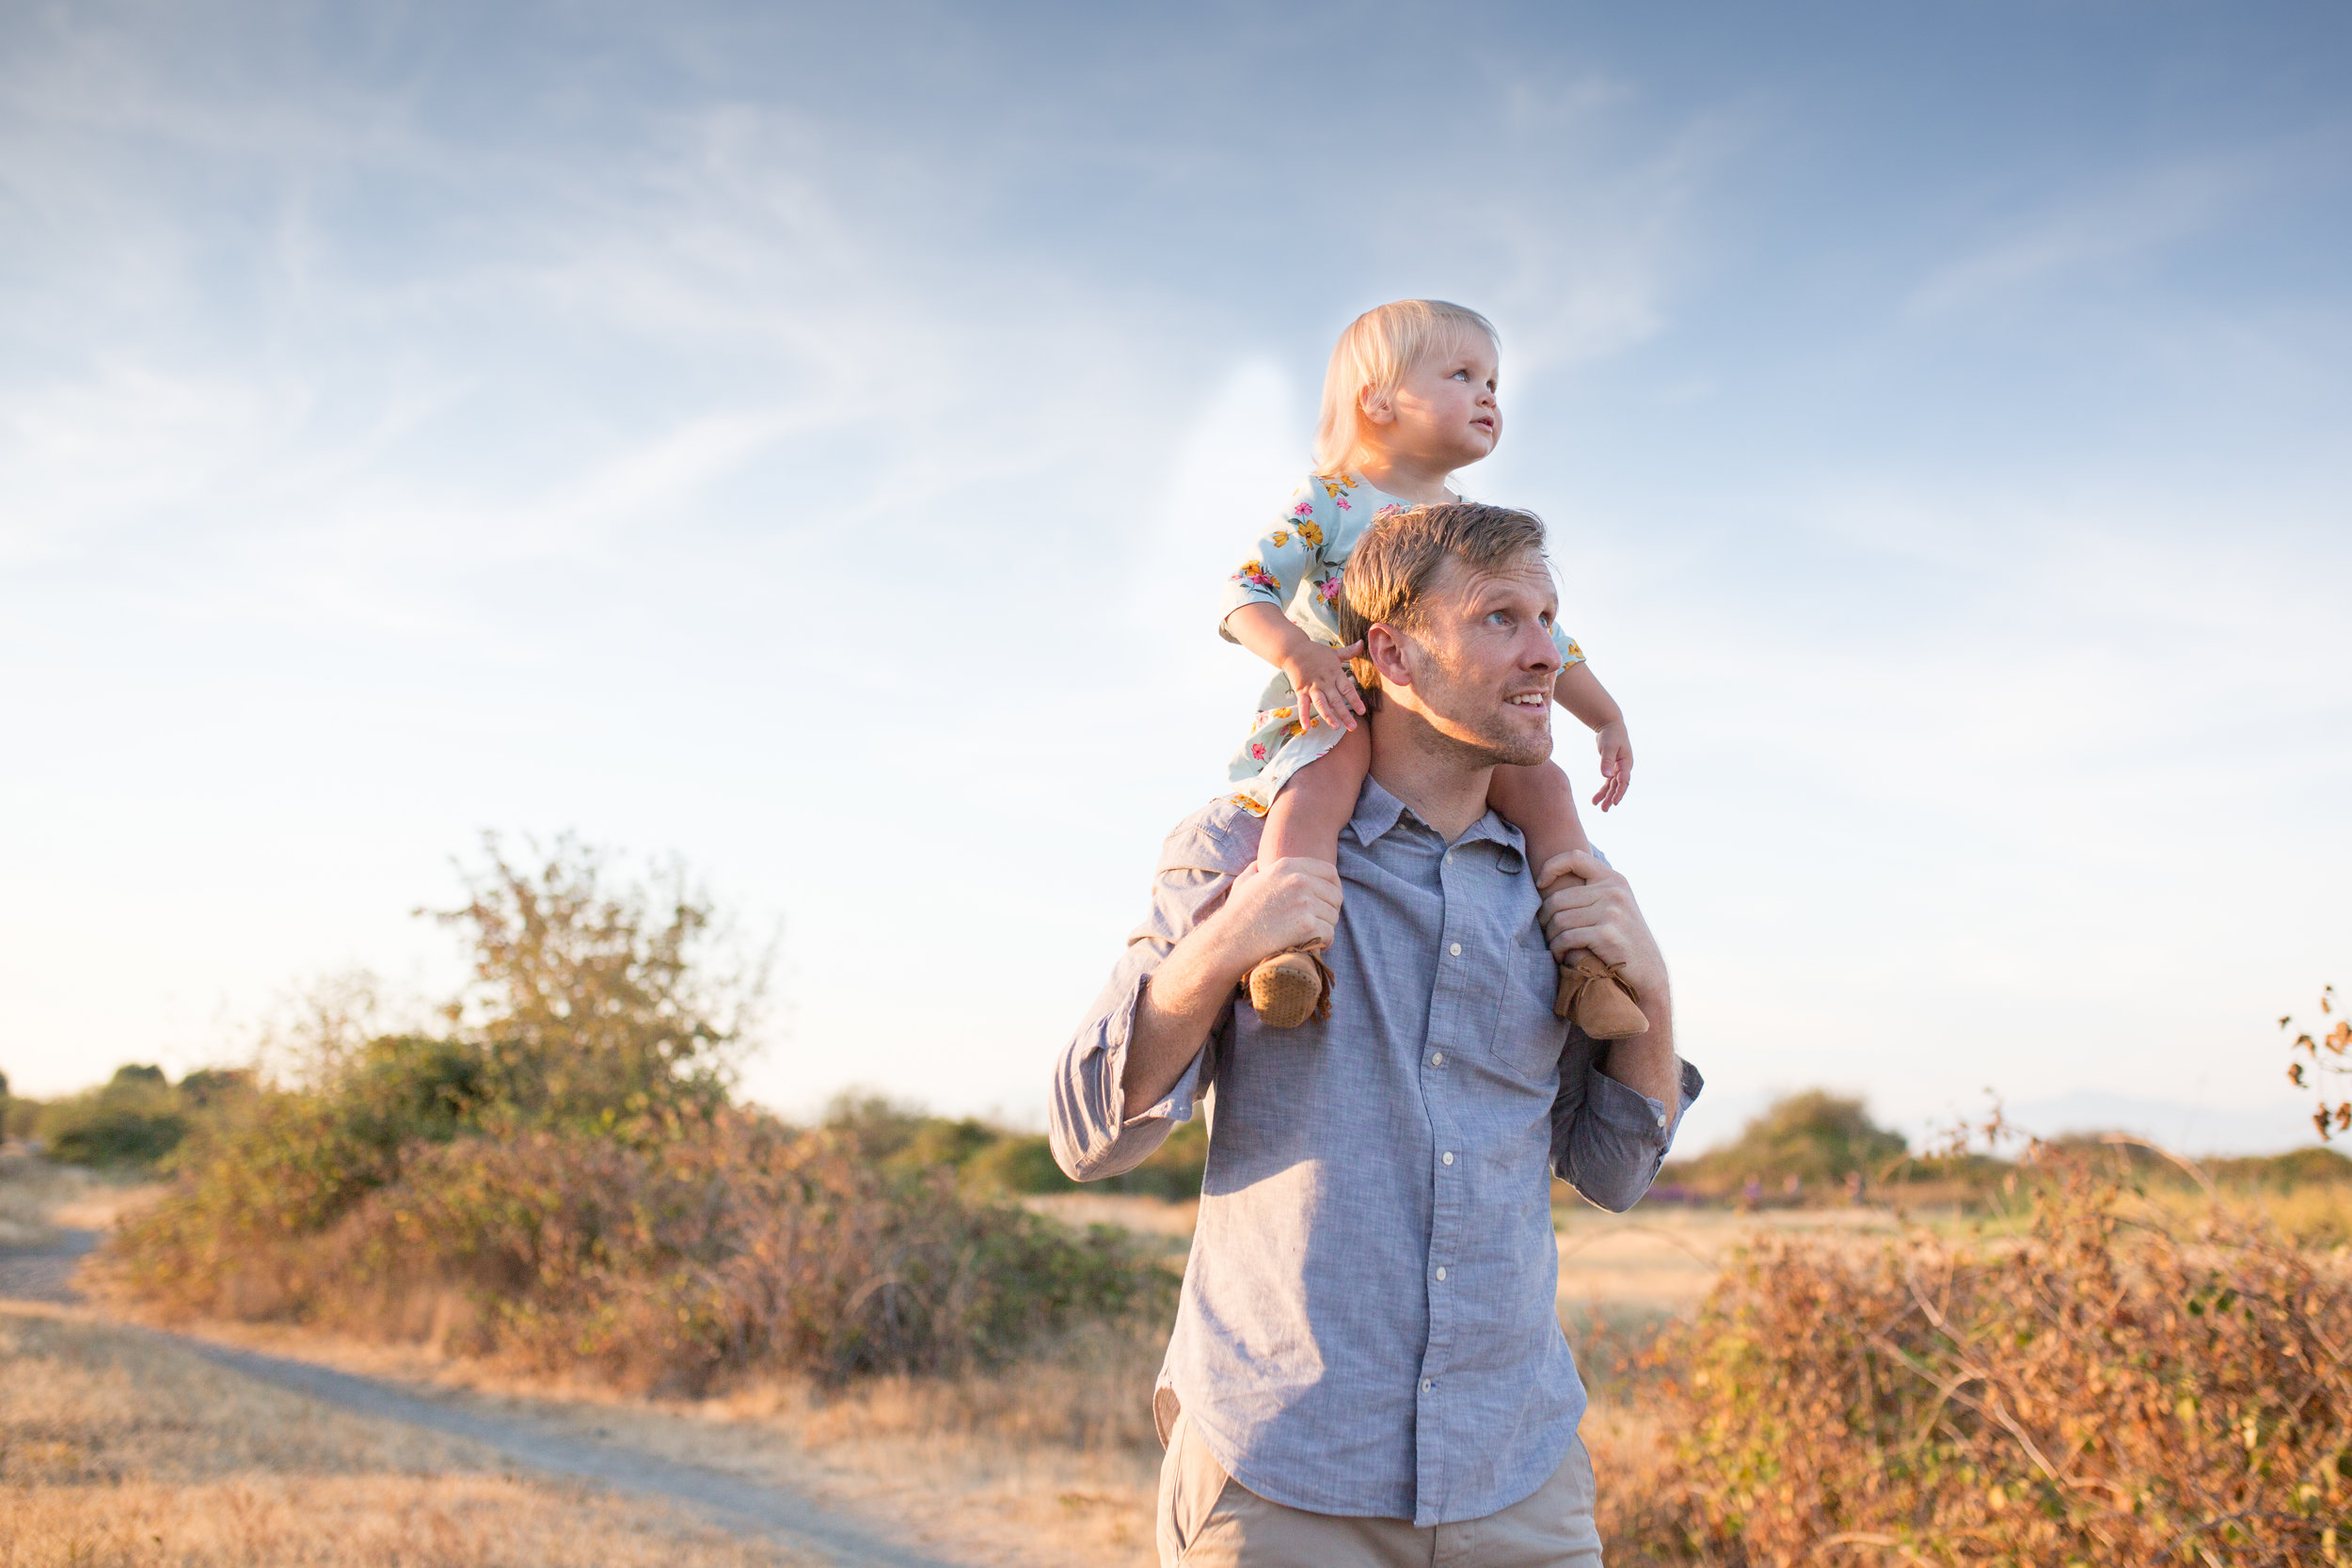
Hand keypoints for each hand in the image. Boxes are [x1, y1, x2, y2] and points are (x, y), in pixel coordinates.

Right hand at [1214, 857, 1341, 976]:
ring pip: (1333, 916)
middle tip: (1318, 923)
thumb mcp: (1244, 882)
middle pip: (1335, 895)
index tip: (1326, 902)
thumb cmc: (1236, 914)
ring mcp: (1304, 902)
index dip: (1333, 889)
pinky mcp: (1307, 925)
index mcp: (1286, 866)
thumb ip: (1256, 870)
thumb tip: (1259, 866)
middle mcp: (1298, 880)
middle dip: (1329, 911)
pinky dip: (1324, 943)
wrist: (1229, 941)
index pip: (1330, 872)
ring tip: (1310, 935)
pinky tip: (1312, 945)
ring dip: (1325, 928)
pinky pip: (1330, 934)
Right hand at [1280, 642, 1367, 733]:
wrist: (1293, 650)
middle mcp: (1325, 682)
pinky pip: (1302, 705)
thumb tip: (1362, 642)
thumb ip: (1349, 651)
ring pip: (1321, 704)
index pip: (1347, 689)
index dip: (1355, 700)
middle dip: (1345, 714)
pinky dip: (1304, 715)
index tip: (1362, 711)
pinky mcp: (1301, 690)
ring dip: (1328, 716)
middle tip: (1353, 727)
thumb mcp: (1334, 652)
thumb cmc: (1315, 652)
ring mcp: (1312, 687)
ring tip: (1335, 727)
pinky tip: (1306, 727)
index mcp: (1335, 673)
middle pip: (1336, 700)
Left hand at [1533, 850, 1665, 998]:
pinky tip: (1562, 956)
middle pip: (1558, 898)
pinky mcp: (1606, 934)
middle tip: (1547, 932)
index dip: (1551, 866)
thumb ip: (1592, 891)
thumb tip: (1547, 884)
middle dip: (1545, 918)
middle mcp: (1613, 891)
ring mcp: (1611, 912)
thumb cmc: (1624, 939)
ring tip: (1555, 946)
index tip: (1541, 884)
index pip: (1574, 857)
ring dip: (1551, 937)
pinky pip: (1566, 938)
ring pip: (1559, 920)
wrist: (1649, 970)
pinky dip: (1558, 949)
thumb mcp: (1616, 905)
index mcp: (1614, 879)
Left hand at [1591, 722, 1632, 810]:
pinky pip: (1608, 782)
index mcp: (1626, 763)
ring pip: (1613, 786)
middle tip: (1605, 810)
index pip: (1624, 780)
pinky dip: (1603, 790)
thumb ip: (1606, 761)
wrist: (1610, 726)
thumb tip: (1605, 776)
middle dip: (1612, 798)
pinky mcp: (1612, 768)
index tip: (1614, 802)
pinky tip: (1596, 799)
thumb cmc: (1611, 735)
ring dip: (1607, 796)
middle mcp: (1624, 768)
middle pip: (1619, 786)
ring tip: (1600, 808)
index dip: (1620, 792)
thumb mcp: (1608, 747)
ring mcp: (1619, 768)